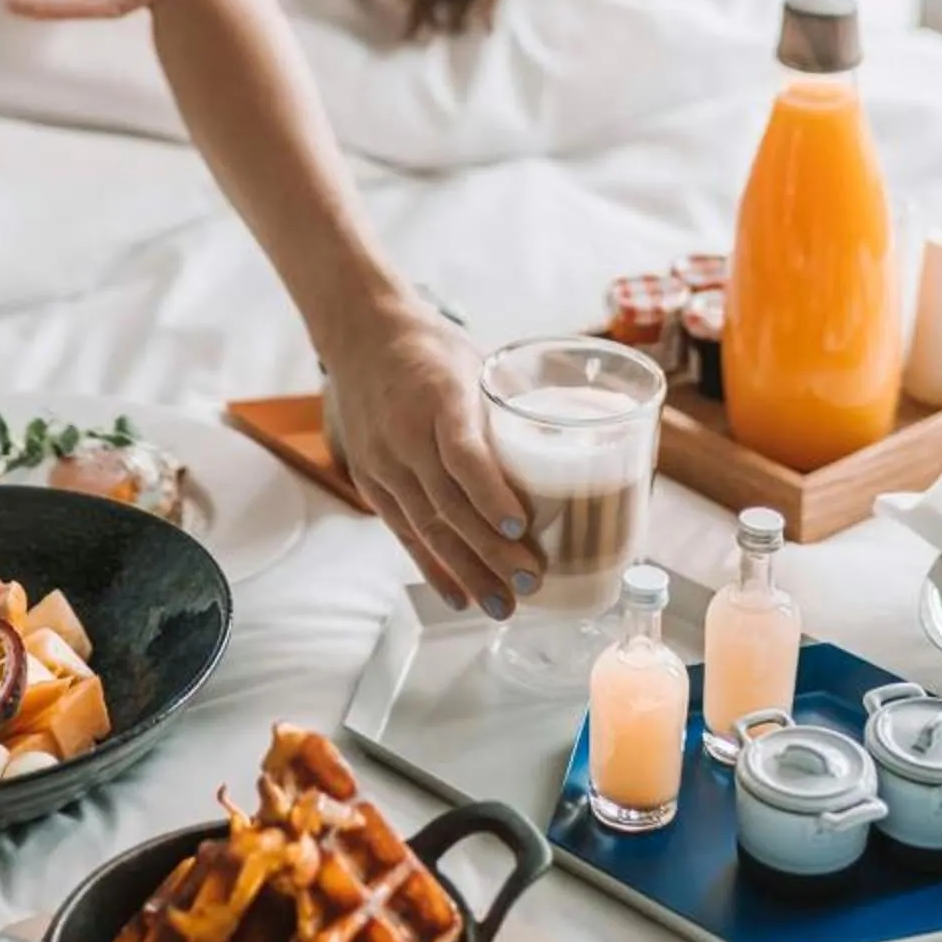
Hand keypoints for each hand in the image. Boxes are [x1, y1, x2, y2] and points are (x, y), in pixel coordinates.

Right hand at [321, 302, 537, 616]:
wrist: (362, 336)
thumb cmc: (434, 350)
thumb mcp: (478, 363)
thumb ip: (512, 409)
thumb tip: (579, 447)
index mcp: (439, 395)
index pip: (462, 452)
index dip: (490, 494)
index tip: (519, 528)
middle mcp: (405, 432)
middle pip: (448, 502)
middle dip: (489, 550)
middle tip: (530, 581)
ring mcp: (383, 461)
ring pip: (427, 526)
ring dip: (467, 571)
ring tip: (502, 605)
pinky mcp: (371, 481)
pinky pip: (404, 532)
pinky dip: (434, 567)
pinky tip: (460, 596)